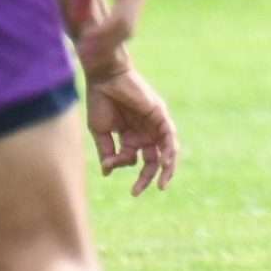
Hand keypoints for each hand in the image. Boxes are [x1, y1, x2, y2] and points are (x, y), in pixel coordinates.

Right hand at [56, 0, 153, 65]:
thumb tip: (78, 18)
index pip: (123, 21)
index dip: (103, 38)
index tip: (82, 48)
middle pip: (127, 30)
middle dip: (104, 47)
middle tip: (81, 57)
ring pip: (126, 27)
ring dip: (103, 43)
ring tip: (82, 52)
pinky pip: (124, 16)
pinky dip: (106, 31)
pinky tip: (88, 37)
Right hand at [86, 60, 180, 193]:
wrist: (105, 78)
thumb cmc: (100, 101)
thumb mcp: (101, 131)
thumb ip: (106, 151)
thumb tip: (107, 173)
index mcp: (132, 137)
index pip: (134, 159)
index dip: (122, 165)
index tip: (110, 164)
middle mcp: (146, 133)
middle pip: (153, 160)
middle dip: (147, 178)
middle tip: (136, 192)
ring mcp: (154, 124)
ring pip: (166, 151)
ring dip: (166, 169)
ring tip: (161, 185)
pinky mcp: (160, 115)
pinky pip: (170, 137)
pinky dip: (169, 150)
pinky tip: (165, 163)